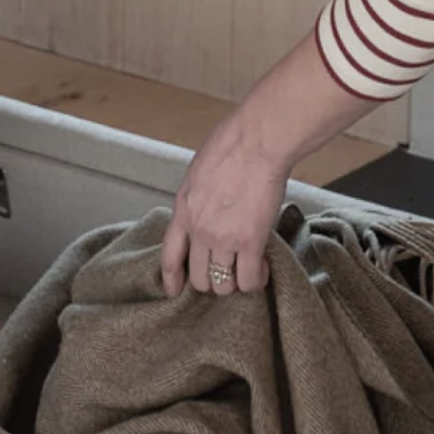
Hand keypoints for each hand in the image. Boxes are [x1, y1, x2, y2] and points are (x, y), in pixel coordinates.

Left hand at [160, 115, 285, 296]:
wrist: (255, 142)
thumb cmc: (231, 146)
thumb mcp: (198, 174)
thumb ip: (197, 199)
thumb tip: (205, 211)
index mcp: (183, 210)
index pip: (169, 255)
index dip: (171, 278)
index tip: (174, 290)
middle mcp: (198, 230)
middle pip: (199, 277)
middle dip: (213, 280)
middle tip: (227, 272)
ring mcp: (223, 238)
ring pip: (223, 284)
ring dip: (235, 282)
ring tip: (247, 270)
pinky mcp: (250, 242)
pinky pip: (250, 279)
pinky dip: (257, 279)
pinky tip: (264, 268)